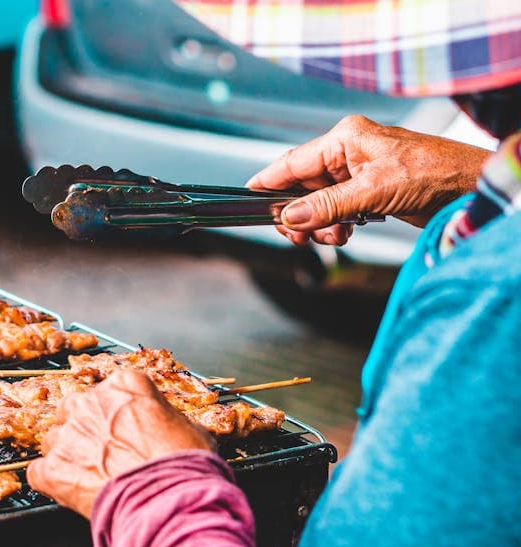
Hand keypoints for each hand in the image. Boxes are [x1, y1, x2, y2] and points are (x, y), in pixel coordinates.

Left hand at [27, 370, 213, 518]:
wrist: (170, 505)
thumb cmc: (186, 469)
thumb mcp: (191, 429)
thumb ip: (164, 418)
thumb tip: (163, 427)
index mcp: (125, 386)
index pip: (109, 390)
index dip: (116, 414)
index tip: (123, 430)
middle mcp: (89, 402)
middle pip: (74, 410)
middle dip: (84, 430)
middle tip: (104, 455)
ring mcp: (67, 435)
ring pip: (54, 440)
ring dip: (68, 457)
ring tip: (93, 480)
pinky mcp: (52, 469)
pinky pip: (39, 472)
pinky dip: (52, 483)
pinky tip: (73, 493)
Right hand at [247, 115, 490, 245]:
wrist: (471, 187)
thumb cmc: (434, 173)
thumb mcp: (374, 191)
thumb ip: (327, 206)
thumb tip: (290, 218)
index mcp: (345, 139)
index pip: (292, 162)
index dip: (267, 183)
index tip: (246, 199)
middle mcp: (348, 153)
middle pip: (302, 186)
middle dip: (300, 214)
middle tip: (299, 236)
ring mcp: (358, 173)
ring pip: (318, 202)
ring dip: (321, 224)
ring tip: (336, 235)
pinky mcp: (369, 191)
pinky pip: (338, 210)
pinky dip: (337, 225)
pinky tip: (348, 232)